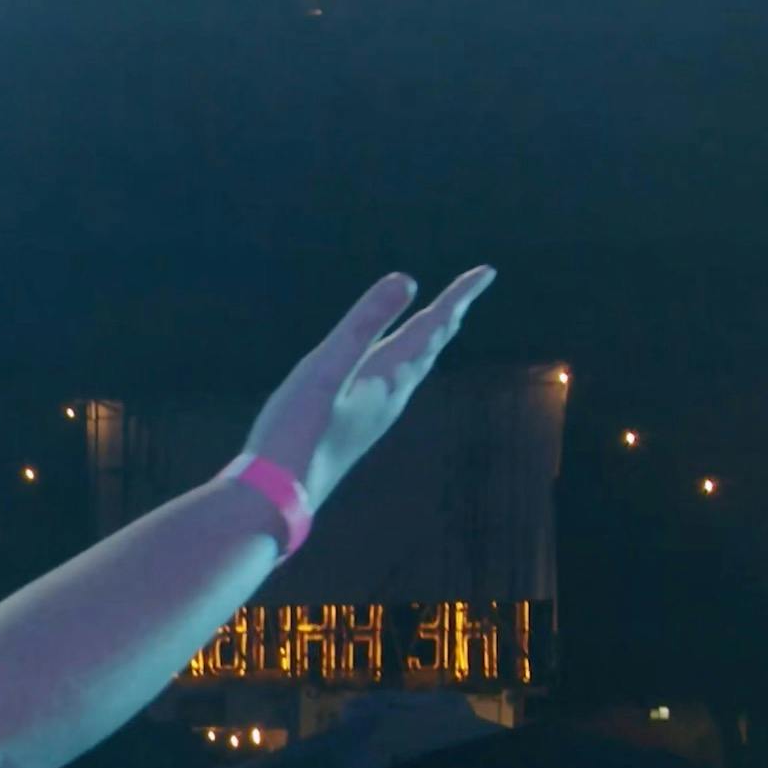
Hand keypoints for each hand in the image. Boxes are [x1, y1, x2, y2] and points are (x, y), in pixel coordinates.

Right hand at [243, 268, 497, 512]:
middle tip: (471, 290)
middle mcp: (390, 395)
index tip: (487, 272)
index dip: (458, 297)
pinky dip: (406, 363)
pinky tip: (393, 371)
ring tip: (441, 323)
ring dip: (431, 340)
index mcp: (387, 377)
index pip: (431, 327)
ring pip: (415, 368)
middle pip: (430, 347)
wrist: (279, 496)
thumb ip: (364, 324)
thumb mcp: (326, 368)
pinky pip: (395, 384)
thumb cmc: (297, 431)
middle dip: (450, 315)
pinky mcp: (358, 427)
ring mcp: (375, 415)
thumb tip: (407, 280)